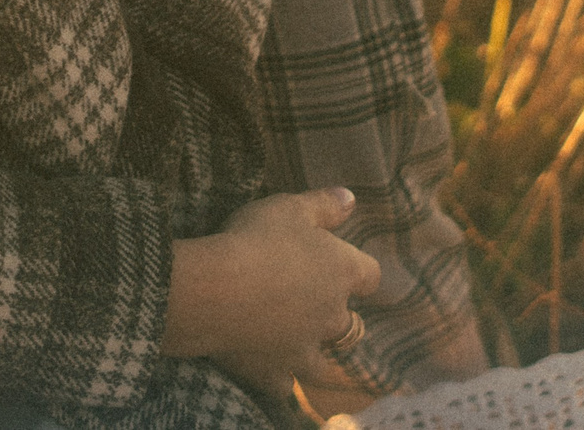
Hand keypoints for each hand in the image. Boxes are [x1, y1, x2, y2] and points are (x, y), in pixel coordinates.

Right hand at [163, 189, 380, 398]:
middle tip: (311, 304)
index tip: (344, 267)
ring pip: (324, 362)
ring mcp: (306, 350)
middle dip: (336, 316)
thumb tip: (351, 199)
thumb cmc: (254, 240)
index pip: (371, 276)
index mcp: (342, 272)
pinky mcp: (276, 373)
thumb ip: (324, 205)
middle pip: (351, 324)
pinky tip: (268, 366)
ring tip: (296, 341)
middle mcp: (332, 315)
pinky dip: (279, 376)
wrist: (213, 290)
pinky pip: (286, 384)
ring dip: (314, 351)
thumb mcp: (289, 208)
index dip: (359, 272)